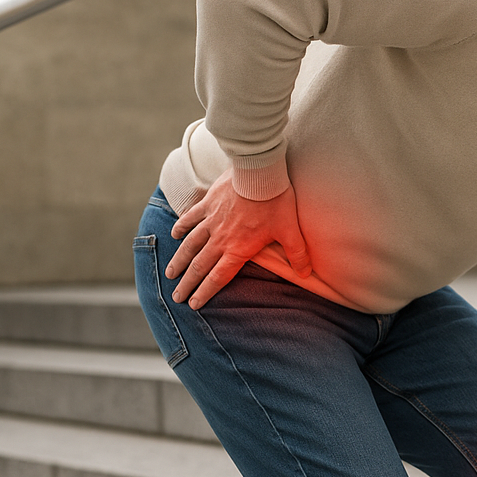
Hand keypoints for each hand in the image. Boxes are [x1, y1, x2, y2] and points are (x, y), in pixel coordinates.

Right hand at [166, 167, 308, 308]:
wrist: (259, 171)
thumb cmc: (276, 202)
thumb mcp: (290, 231)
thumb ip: (297, 254)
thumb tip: (306, 274)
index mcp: (237, 249)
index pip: (218, 277)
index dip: (205, 292)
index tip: (193, 305)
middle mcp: (220, 238)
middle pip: (199, 266)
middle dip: (186, 284)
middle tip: (175, 297)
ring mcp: (211, 220)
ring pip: (190, 245)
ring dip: (179, 260)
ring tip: (169, 273)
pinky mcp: (208, 203)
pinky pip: (190, 218)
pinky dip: (181, 227)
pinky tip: (174, 234)